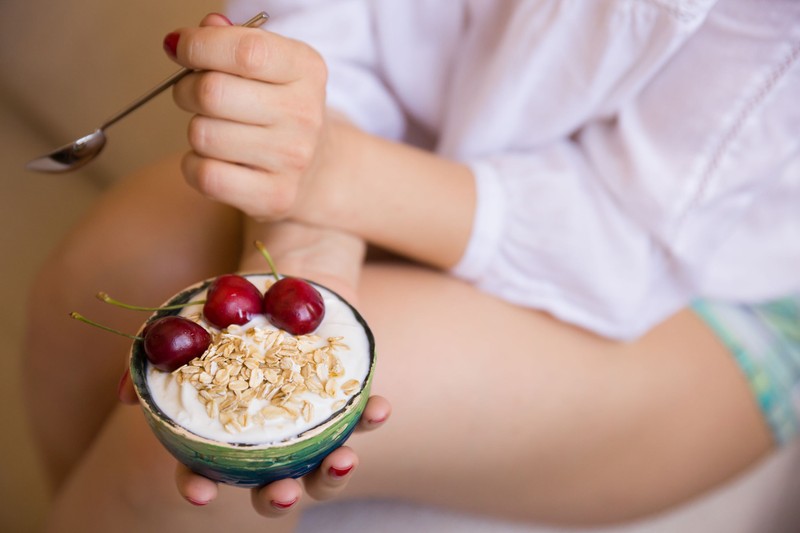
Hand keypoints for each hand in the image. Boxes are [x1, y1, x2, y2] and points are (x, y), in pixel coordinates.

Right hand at [118, 219, 389, 515]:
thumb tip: (126, 395)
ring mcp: (313, 426)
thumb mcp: (192, 325)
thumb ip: (157, 358)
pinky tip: (378, 408)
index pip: (205, 474)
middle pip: (274, 488)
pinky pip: (362, 418)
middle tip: (283, 490)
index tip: (201, 492)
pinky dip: (371, 417)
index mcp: (228, 435)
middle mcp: (272, 442)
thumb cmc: (233, 312)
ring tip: (343, 458)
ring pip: (324, 468)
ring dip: (335, 473)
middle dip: (279, 497)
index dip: (198, 487)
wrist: (286, 283)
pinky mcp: (347, 401)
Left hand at [165, 13, 346, 223]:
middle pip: (212, 93)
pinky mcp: (275, 196)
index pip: (246, 51)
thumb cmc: (279, 109)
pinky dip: (194, 166)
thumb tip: (183, 41)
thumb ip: (230, 42)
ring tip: (215, 130)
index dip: (200, 46)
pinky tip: (213, 160)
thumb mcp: (269, 65)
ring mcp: (293, 159)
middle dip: (186, 89)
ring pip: (202, 135)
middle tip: (193, 94)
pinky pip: (206, 175)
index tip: (182, 49)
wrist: (317, 168)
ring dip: (195, 130)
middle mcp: (305, 114)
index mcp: (307, 70)